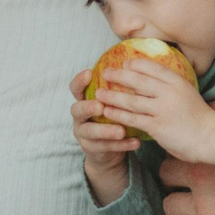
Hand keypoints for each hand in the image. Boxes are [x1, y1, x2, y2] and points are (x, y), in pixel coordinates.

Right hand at [70, 66, 137, 200]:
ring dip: (106, 130)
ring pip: (89, 131)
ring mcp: (83, 133)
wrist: (109, 149)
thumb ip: (118, 88)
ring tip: (121, 131)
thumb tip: (138, 65)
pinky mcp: (91, 149)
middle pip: (76, 109)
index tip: (89, 73)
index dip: (79, 81)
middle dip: (88, 107)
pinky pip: (105, 147)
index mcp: (85, 100)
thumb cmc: (114, 116)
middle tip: (101, 106)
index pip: (76, 88)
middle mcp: (80, 116)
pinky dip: (121, 145)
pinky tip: (136, 142)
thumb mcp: (114, 101)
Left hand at [93, 59, 214, 165]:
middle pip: (138, 80)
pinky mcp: (157, 126)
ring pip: (131, 100)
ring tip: (98, 93)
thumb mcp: (188, 94)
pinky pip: (132, 118)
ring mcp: (162, 109)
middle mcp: (169, 92)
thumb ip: (172, 88)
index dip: (137, 64)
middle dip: (119, 75)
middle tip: (105, 72)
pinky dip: (118, 114)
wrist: (211, 137)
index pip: (154, 68)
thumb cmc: (200, 118)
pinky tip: (107, 111)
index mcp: (178, 82)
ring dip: (113, 96)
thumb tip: (154, 82)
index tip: (125, 62)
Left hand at [160, 157, 214, 214]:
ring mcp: (206, 210)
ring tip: (194, 211)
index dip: (183, 152)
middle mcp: (203, 180)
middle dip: (174, 179)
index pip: (178, 147)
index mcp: (213, 152)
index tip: (193, 157)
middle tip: (189, 183)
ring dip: (178, 209)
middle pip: (165, 176)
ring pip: (169, 208)